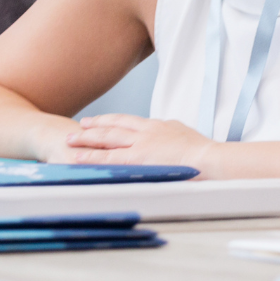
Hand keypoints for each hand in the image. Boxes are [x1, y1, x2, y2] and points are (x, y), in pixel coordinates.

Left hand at [63, 114, 215, 171]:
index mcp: (157, 126)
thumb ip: (170, 134)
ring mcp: (140, 144)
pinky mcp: (137, 159)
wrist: (208, 159)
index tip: (100, 121)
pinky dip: (92, 157)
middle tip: (80, 126)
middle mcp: (145, 131)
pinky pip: (109, 158)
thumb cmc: (203, 152)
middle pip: (114, 126)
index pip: (128, 121)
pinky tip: (79, 157)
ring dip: (87, 139)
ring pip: (107, 139)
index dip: (112, 121)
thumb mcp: (184, 136)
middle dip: (95, 126)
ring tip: (71, 140)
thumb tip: (166, 137)